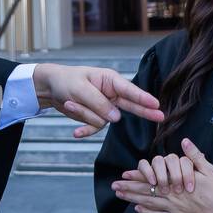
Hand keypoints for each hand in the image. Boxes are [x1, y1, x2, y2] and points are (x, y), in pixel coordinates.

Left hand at [32, 63, 163, 136]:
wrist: (50, 88)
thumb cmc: (66, 81)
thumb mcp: (80, 90)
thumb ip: (99, 103)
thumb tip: (116, 118)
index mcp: (109, 80)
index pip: (129, 90)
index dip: (143, 98)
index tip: (156, 105)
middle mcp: (110, 93)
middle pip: (130, 104)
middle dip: (144, 111)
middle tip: (161, 116)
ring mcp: (104, 106)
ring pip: (104, 119)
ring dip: (86, 115)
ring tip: (70, 103)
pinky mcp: (96, 116)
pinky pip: (95, 126)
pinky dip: (85, 129)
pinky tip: (76, 132)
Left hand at [112, 138, 212, 212]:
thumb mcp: (210, 170)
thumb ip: (195, 156)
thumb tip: (184, 142)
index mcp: (178, 184)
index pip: (153, 178)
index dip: (138, 176)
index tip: (124, 173)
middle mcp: (173, 198)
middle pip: (147, 192)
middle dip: (129, 188)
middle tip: (114, 186)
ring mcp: (176, 210)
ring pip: (150, 205)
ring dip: (134, 200)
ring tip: (121, 197)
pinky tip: (139, 212)